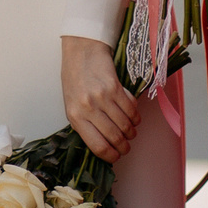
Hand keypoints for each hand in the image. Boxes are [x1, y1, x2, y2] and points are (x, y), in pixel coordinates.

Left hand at [61, 37, 141, 160]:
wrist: (81, 51)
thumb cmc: (75, 79)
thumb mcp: (72, 104)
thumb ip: (85, 124)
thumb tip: (103, 145)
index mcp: (75, 116)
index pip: (97, 146)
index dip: (111, 155)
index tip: (116, 156)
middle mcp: (88, 109)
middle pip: (115, 137)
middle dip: (124, 146)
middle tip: (127, 146)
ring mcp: (102, 98)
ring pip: (126, 125)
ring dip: (131, 131)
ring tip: (130, 131)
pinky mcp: (115, 87)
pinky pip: (132, 110)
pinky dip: (136, 116)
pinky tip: (133, 116)